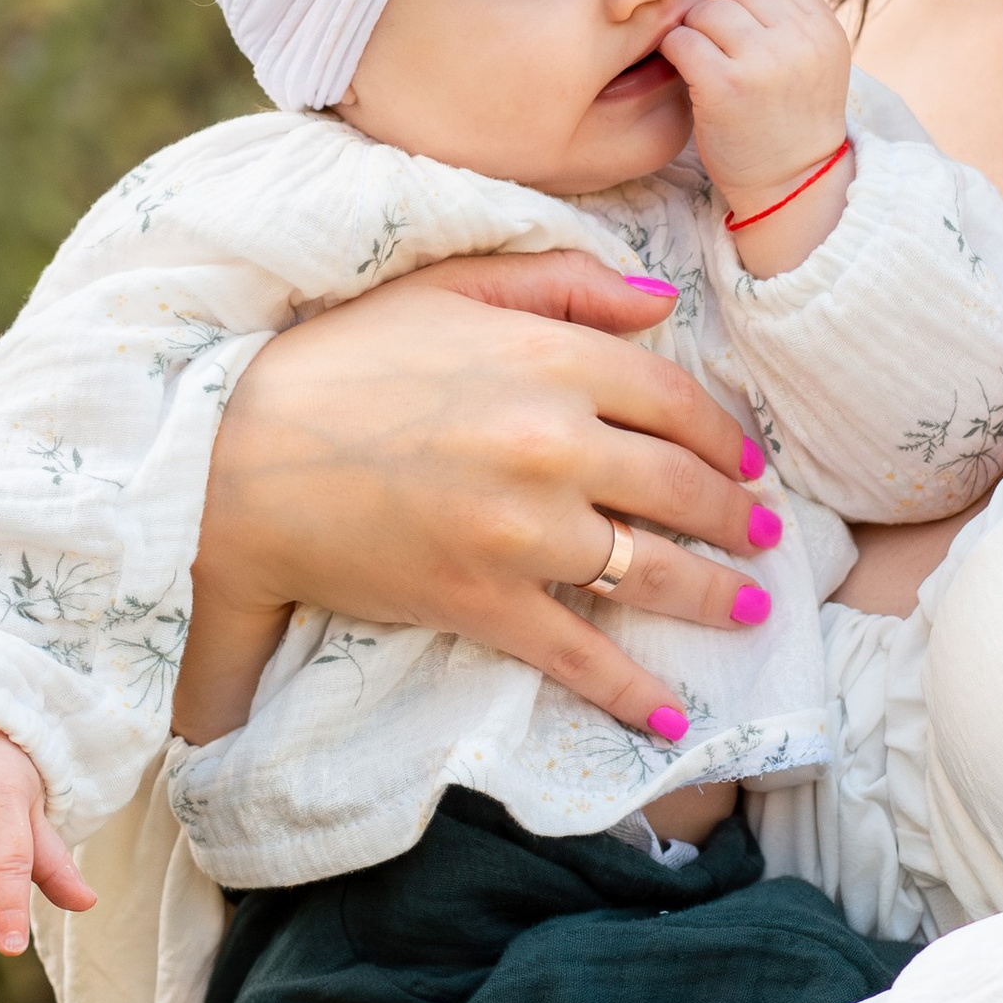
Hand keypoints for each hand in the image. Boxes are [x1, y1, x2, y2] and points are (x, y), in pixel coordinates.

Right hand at [177, 253, 782, 745]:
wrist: (236, 456)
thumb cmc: (340, 360)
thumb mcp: (449, 287)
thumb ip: (561, 283)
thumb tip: (660, 301)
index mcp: (552, 358)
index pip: (674, 399)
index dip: (722, 434)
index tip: (744, 460)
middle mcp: (554, 443)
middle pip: (680, 487)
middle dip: (736, 517)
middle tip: (765, 536)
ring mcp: (523, 530)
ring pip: (650, 570)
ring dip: (713, 596)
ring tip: (749, 609)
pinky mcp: (483, 600)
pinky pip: (580, 654)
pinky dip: (633, 693)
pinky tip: (673, 718)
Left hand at [661, 0, 854, 257]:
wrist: (791, 184)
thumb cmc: (791, 121)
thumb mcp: (816, 63)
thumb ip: (793, 19)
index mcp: (826, 31)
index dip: (749, 2)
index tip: (743, 35)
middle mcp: (800, 41)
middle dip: (721, 16)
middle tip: (718, 51)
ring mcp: (762, 61)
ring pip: (708, 12)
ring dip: (696, 34)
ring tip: (704, 64)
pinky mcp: (723, 85)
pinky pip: (682, 40)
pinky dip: (676, 53)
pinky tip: (686, 74)